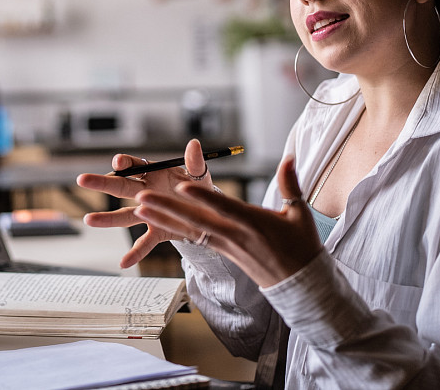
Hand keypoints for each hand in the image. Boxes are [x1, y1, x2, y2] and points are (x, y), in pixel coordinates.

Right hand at [77, 139, 214, 267]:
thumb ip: (196, 163)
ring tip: (89, 220)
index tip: (118, 162)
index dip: (126, 163)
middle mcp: (147, 192)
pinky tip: (123, 262)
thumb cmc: (198, 190)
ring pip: (125, 215)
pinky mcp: (157, 231)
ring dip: (108, 218)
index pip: (136, 165)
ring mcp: (149, 213)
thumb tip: (194, 145)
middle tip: (82, 180)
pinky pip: (144, 243)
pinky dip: (135, 253)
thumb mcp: (200, 176)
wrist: (207, 215)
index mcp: (155, 173)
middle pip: (122, 186)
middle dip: (103, 182)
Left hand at [134, 156, 322, 287]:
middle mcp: (235, 235)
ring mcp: (226, 245)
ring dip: (163, 218)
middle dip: (167, 208)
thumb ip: (290, 184)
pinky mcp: (222, 251)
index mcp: (253, 223)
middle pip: (196, 220)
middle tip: (141, 197)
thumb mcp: (299, 214)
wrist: (298, 283)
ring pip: (190, 230)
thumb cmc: (301, 246)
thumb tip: (289, 156)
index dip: (202, 197)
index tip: (181, 186)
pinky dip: (174, 229)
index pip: (223, 207)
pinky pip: (194, 238)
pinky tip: (156, 221)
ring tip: (138, 207)